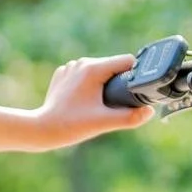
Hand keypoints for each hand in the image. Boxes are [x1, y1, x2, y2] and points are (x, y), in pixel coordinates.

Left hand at [35, 55, 153, 147]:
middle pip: (113, 66)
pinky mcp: (63, 75)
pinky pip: (84, 76)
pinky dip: (89, 86)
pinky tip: (85, 101)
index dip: (135, 75)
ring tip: (101, 104)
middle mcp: (81, 63)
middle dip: (120, 82)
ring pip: (99, 70)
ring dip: (104, 84)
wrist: (42, 129)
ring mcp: (70, 67)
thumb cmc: (72, 125)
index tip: (135, 92)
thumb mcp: (104, 122)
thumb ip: (131, 117)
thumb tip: (150, 111)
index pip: (126, 61)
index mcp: (93, 68)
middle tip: (118, 103)